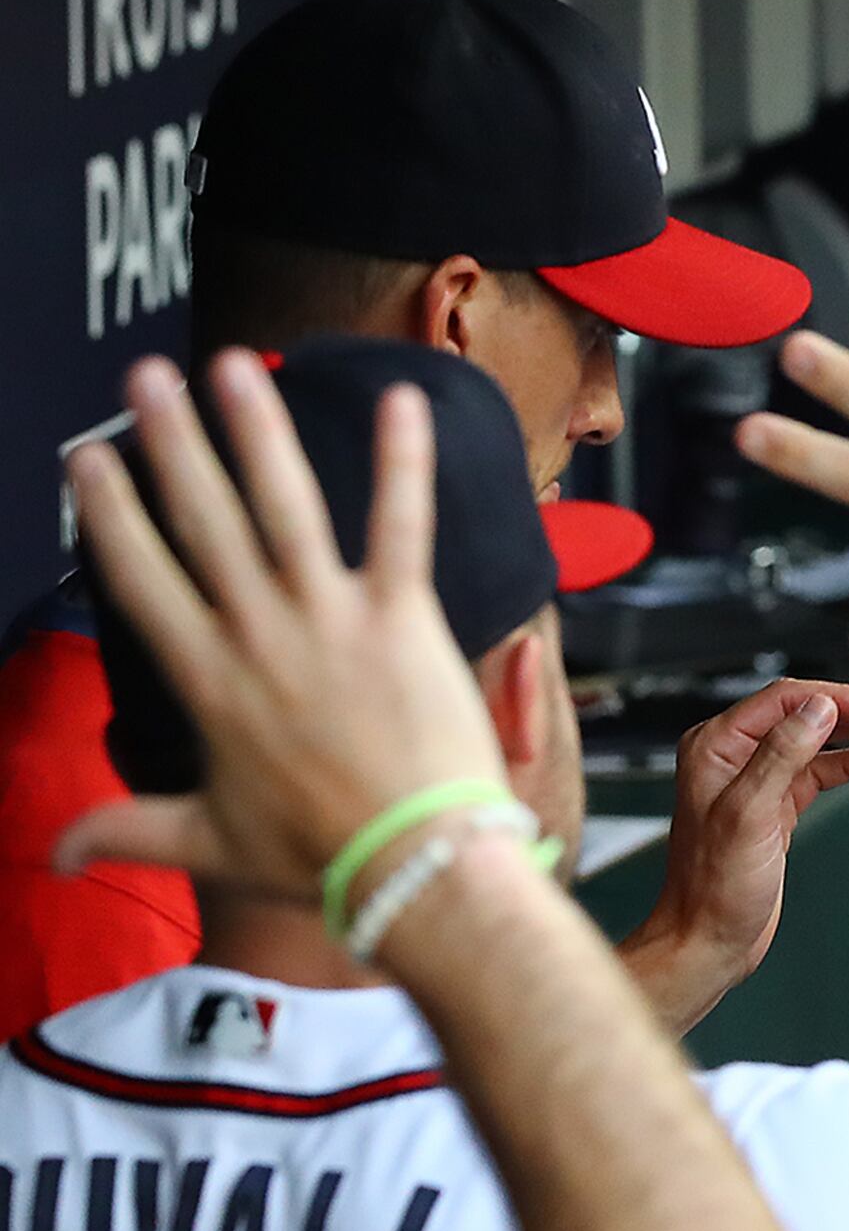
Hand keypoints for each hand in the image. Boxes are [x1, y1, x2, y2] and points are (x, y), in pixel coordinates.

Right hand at [57, 354, 511, 894]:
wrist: (416, 865)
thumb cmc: (320, 856)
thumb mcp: (208, 841)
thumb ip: (127, 830)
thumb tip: (50, 858)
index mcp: (207, 679)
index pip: (140, 578)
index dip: (109, 513)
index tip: (86, 456)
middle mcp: (258, 633)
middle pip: (201, 521)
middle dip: (169, 442)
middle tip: (145, 376)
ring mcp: (330, 618)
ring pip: (283, 505)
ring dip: (256, 430)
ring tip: (233, 365)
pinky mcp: (402, 616)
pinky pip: (402, 524)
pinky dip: (404, 460)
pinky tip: (405, 399)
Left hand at [619, 678, 848, 1021]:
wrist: (709, 938)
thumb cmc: (715, 886)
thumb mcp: (750, 814)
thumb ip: (782, 754)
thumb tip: (820, 707)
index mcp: (716, 745)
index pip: (785, 700)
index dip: (838, 697)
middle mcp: (734, 754)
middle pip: (806, 714)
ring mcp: (756, 779)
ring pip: (818, 740)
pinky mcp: (776, 805)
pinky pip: (820, 771)